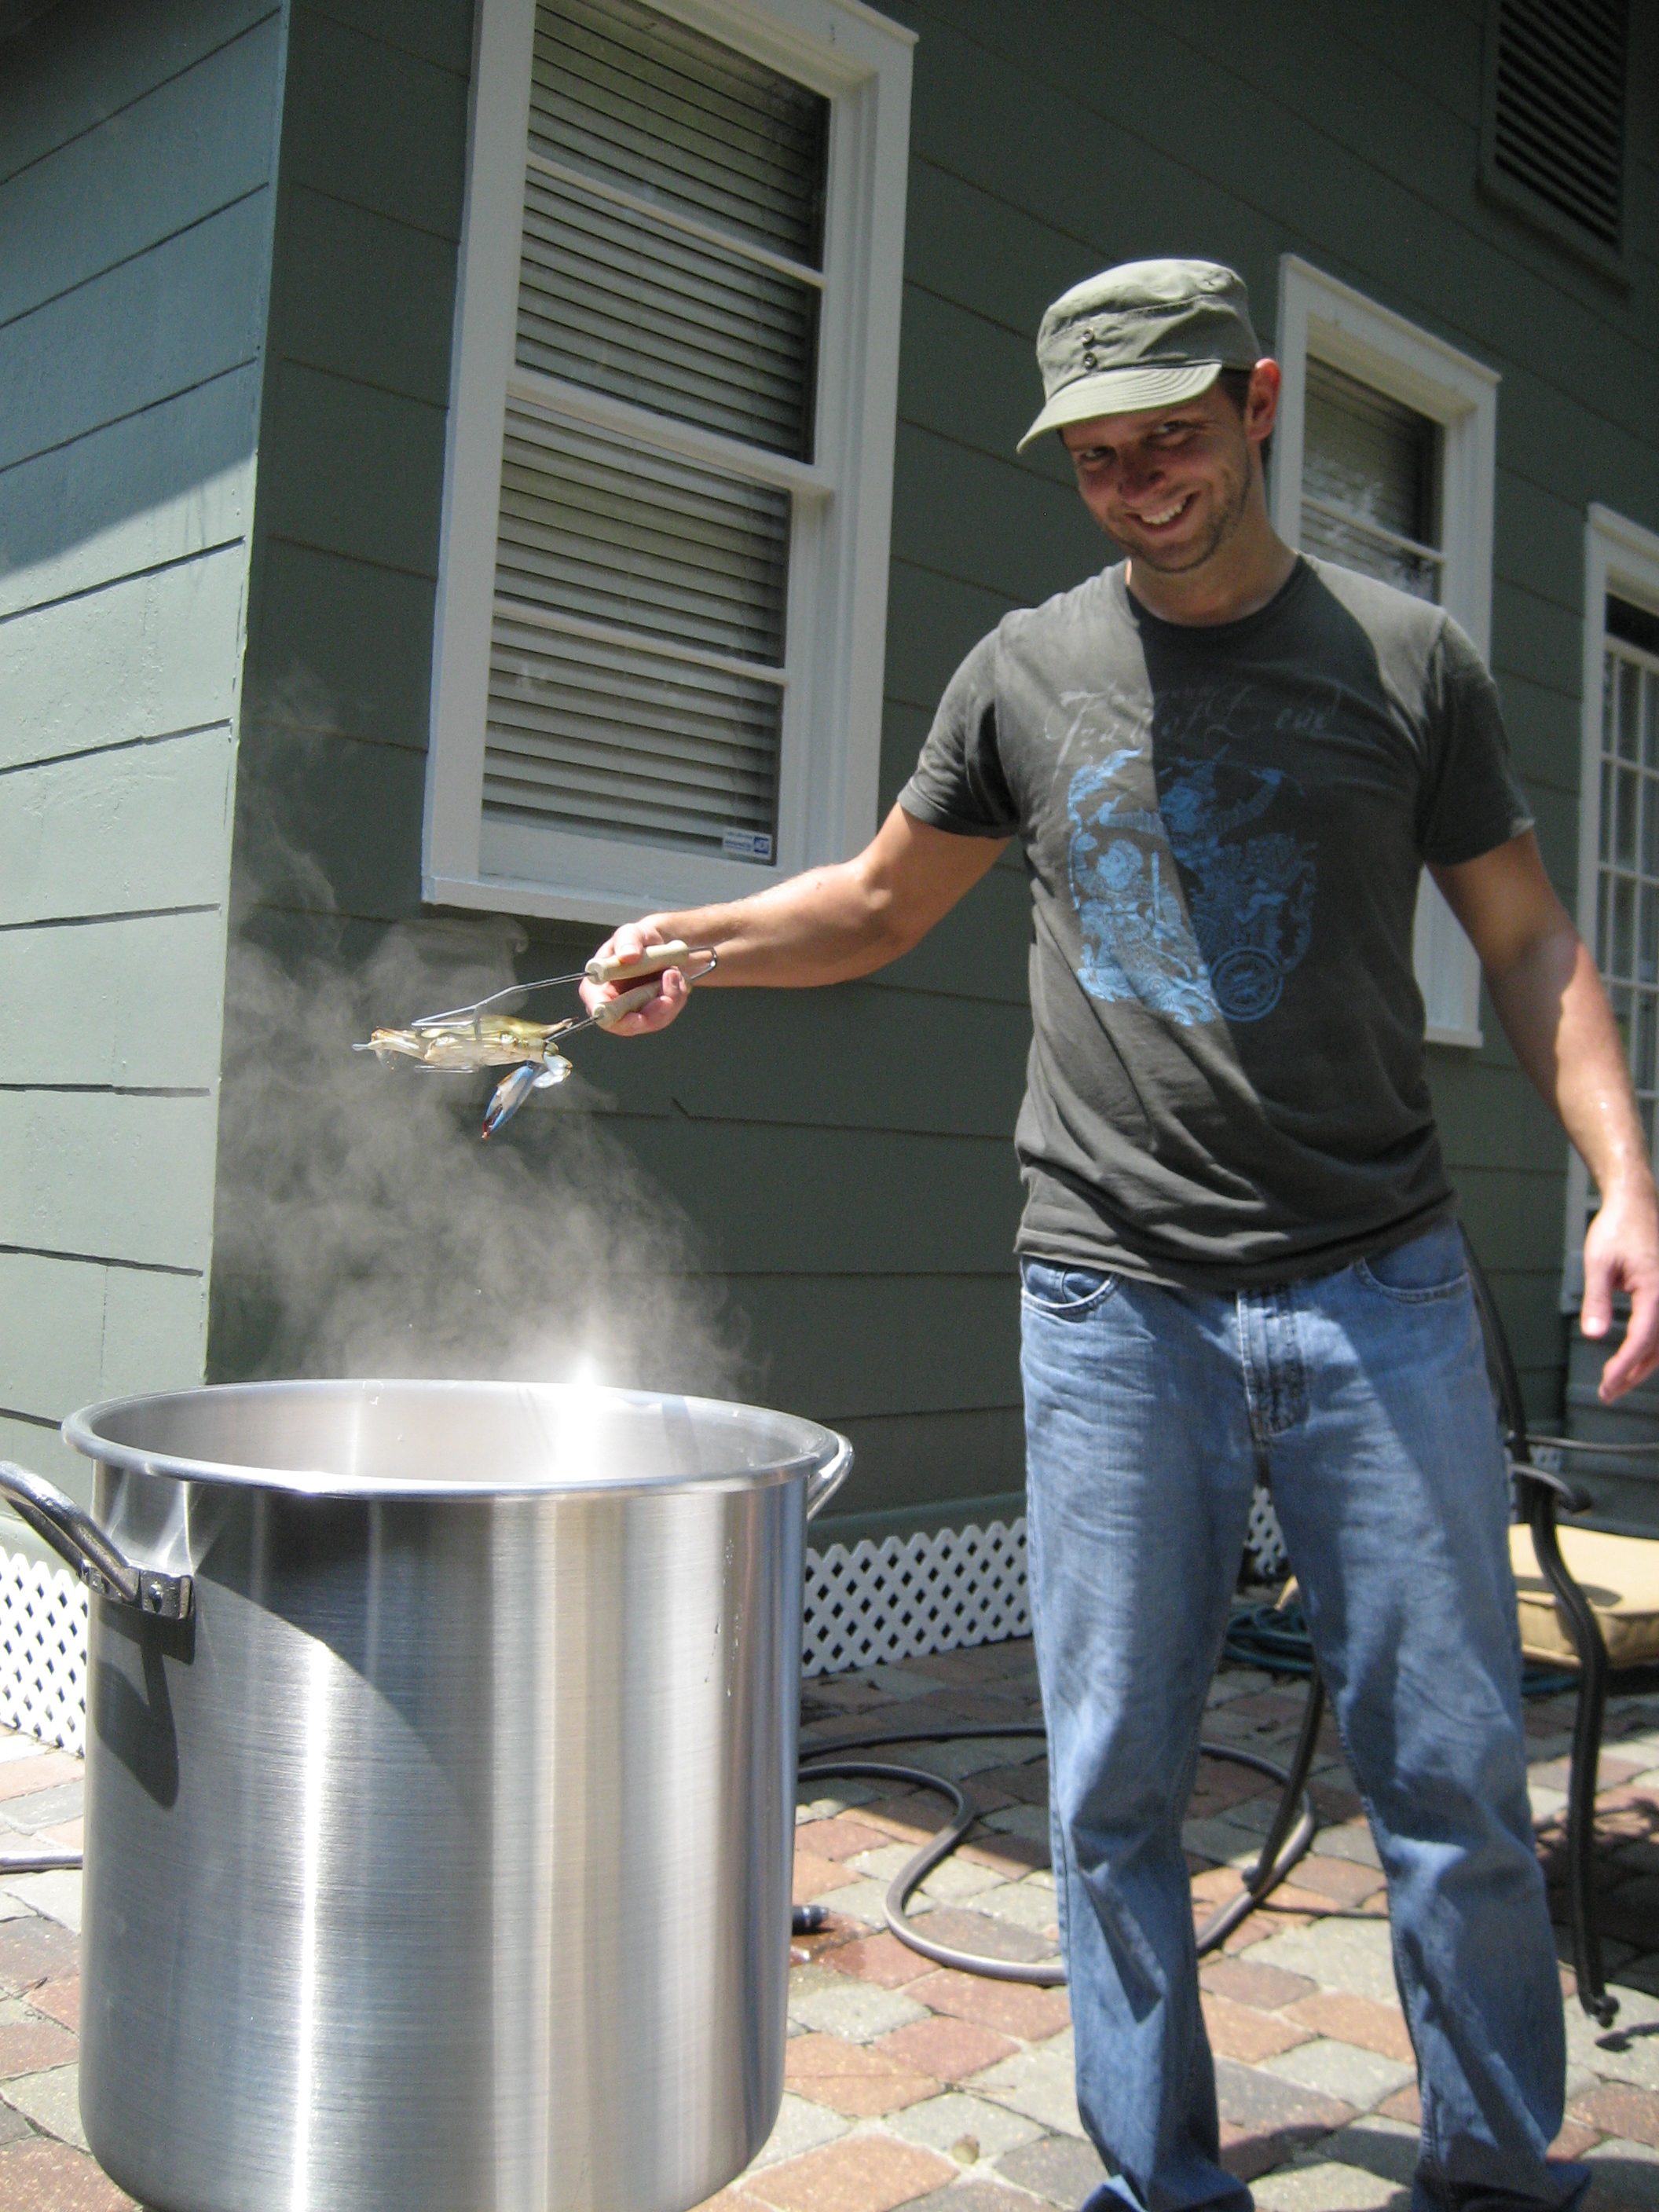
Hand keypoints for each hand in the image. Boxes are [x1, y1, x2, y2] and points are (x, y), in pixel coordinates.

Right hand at [578, 919, 691, 1035]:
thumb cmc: (638, 939)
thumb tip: (627, 955)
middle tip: (668, 997)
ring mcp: (633, 1012)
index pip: (598, 1010)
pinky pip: (667, 1015)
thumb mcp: (631, 932)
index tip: (638, 1017)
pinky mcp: (651, 1014)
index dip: (614, 1017)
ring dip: (669, 999)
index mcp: (596, 987)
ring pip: (652, 1021)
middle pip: (628, 1024)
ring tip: (674, 973)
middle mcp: (612, 1004)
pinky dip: (676, 997)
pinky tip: (677, 979)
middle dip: (652, 1011)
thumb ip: (627, 940)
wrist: (660, 944)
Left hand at [1581, 1177, 1658, 1400]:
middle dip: (1633, 1373)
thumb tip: (1594, 1335)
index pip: (1642, 1339)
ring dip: (1643, 1365)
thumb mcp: (1598, 1263)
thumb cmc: (1618, 1228)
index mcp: (1656, 1291)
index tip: (1608, 1384)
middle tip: (1608, 1393)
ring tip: (1617, 1382)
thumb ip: (1597, 1301)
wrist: (1636, 1204)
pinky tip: (1635, 1360)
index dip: (1625, 1366)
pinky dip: (1652, 1349)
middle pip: (1658, 1348)